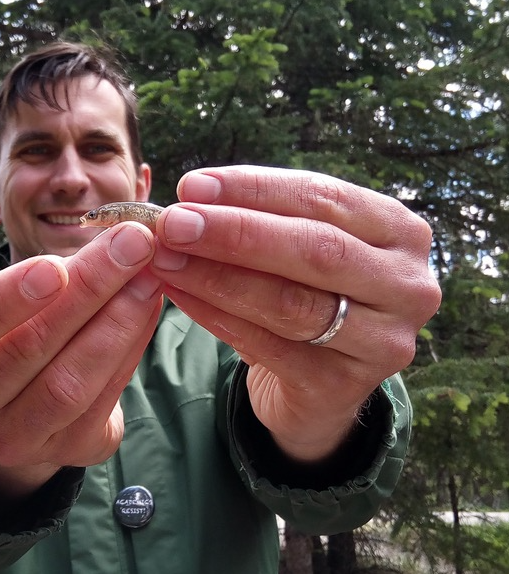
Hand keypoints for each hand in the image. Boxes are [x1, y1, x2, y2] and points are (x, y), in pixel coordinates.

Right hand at [0, 222, 162, 497]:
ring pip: (68, 385)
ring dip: (117, 324)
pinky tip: (148, 312)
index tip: (53, 266)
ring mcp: (11, 440)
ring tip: (149, 278)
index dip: (2, 300)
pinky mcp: (64, 452)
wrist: (22, 403)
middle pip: (26, 351)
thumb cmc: (10, 332)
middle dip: (88, 291)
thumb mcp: (9, 301)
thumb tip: (119, 238)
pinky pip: (102, 402)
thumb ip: (51, 274)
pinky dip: (130, 351)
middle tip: (132, 245)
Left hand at [149, 165, 441, 461]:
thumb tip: (191, 197)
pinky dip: (216, 318)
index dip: (253, 190)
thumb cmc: (308, 294)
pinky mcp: (344, 386)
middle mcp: (407, 286)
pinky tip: (178, 296)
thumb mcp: (299, 248)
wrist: (320, 382)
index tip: (191, 186)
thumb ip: (262, 219)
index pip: (324, 197)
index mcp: (401, 232)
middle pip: (314, 249)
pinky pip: (268, 347)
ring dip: (217, 276)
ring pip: (289, 302)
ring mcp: (383, 342)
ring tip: (165, 258)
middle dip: (234, 233)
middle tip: (172, 224)